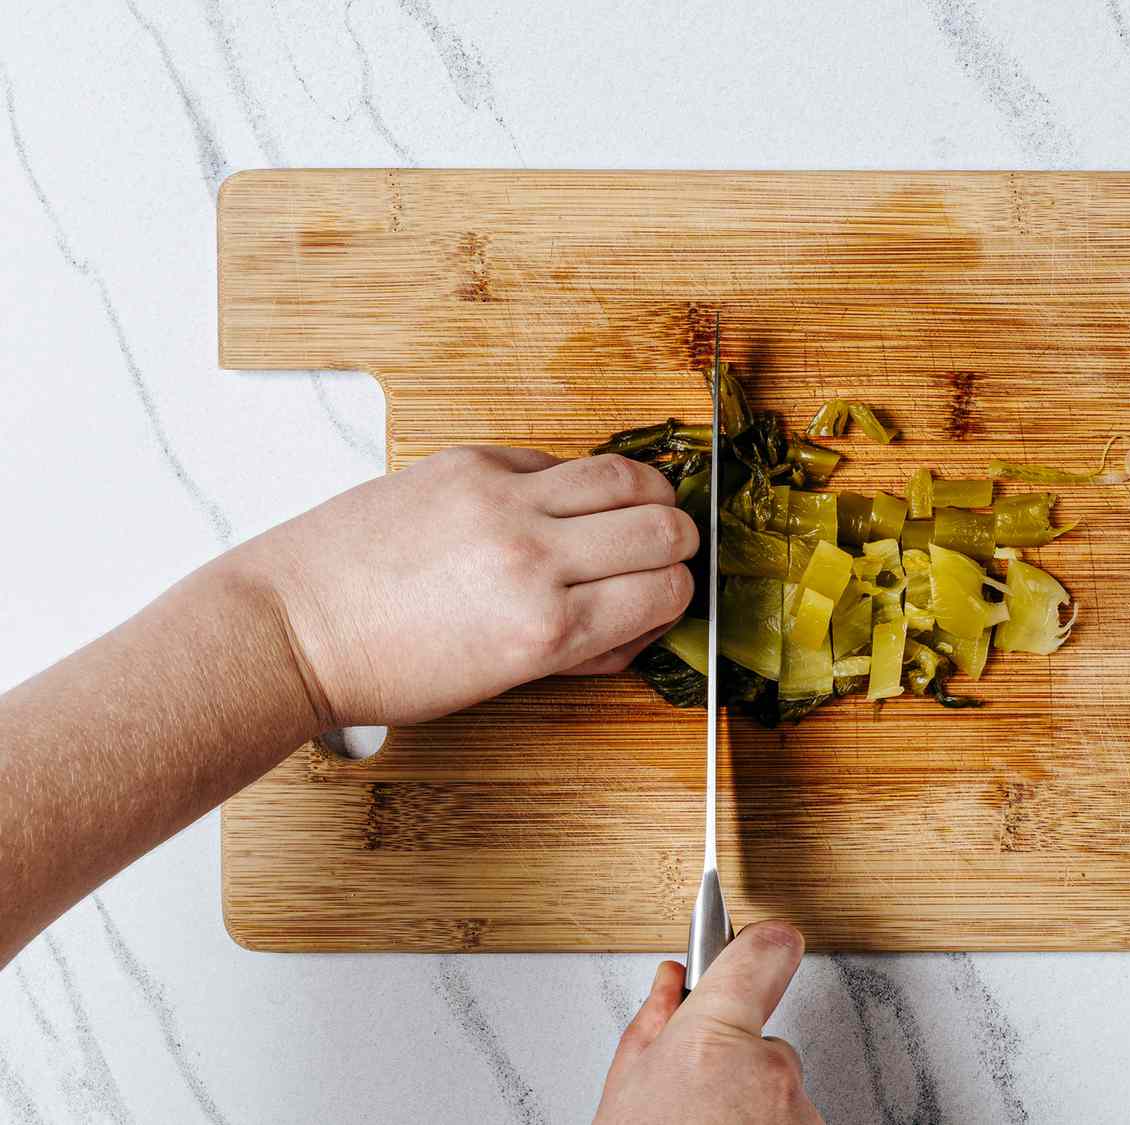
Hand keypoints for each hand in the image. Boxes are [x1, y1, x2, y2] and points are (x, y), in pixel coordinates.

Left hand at [222, 446, 697, 727]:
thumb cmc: (390, 669)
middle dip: (674, 542)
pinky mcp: (469, 462)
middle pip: (664, 527)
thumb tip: (643, 621)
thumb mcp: (500, 683)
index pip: (667, 591)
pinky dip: (568, 481)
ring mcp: (501, 501)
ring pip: (625, 475)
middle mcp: (533, 560)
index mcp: (545, 631)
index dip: (674, 594)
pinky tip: (549, 503)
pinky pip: (554, 460)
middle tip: (657, 550)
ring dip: (643, 494)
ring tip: (628, 510)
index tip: (659, 594)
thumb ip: (583, 651)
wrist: (296, 626)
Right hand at [594, 922, 822, 1123]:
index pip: (766, 953)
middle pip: (766, 1041)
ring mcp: (799, 1114)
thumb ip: (653, 1024)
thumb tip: (671, 983)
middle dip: (736, 1062)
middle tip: (694, 1100)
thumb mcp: (624, 1091)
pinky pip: (793, 1124)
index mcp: (715, 1039)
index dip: (761, 944)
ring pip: (780, 1092)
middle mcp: (769, 1071)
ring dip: (752, 1110)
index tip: (761, 941)